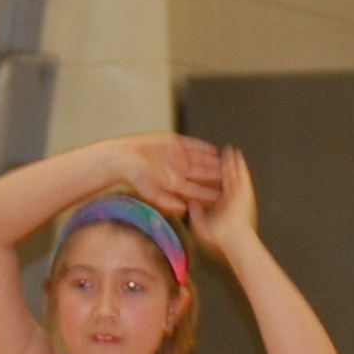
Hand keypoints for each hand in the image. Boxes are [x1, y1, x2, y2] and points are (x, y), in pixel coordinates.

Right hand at [105, 132, 222, 216]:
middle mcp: (179, 172)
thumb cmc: (133, 177)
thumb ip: (168, 202)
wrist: (121, 157)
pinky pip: (191, 145)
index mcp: (175, 186)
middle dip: (216, 178)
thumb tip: (184, 210)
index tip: (223, 199)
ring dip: (213, 162)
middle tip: (232, 181)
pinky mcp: (173, 143)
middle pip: (202, 176)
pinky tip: (214, 149)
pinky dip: (202, 147)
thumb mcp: (151, 192)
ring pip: (200, 160)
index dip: (210, 195)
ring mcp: (177, 157)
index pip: (197, 192)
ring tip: (227, 164)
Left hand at [186, 146, 256, 255]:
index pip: (213, 185)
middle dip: (221, 165)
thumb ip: (195, 215)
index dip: (209, 176)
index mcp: (221, 204)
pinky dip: (239, 163)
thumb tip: (192, 205)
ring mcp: (238, 193)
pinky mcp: (244, 190)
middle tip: (219, 154)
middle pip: (224, 177)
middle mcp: (230, 197)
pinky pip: (241, 174)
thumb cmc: (221, 238)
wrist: (234, 239)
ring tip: (229, 150)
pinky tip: (236, 154)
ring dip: (230, 161)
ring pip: (233, 173)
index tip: (205, 168)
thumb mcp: (201, 227)